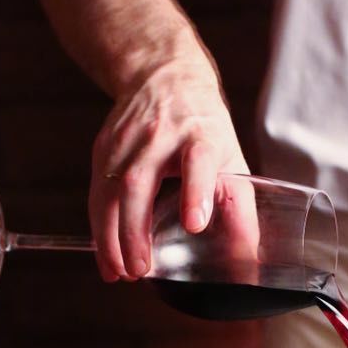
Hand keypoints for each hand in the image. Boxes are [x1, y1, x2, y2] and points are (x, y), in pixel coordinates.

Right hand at [89, 55, 249, 280]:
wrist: (164, 76)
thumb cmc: (203, 126)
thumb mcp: (231, 156)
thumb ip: (239, 204)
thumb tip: (249, 256)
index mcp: (200, 136)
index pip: (197, 161)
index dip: (196, 192)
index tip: (194, 223)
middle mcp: (160, 136)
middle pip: (140, 182)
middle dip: (136, 230)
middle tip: (141, 269)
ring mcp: (127, 141)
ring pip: (111, 190)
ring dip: (111, 236)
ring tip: (121, 272)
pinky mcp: (104, 148)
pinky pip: (97, 193)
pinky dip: (99, 228)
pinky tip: (107, 256)